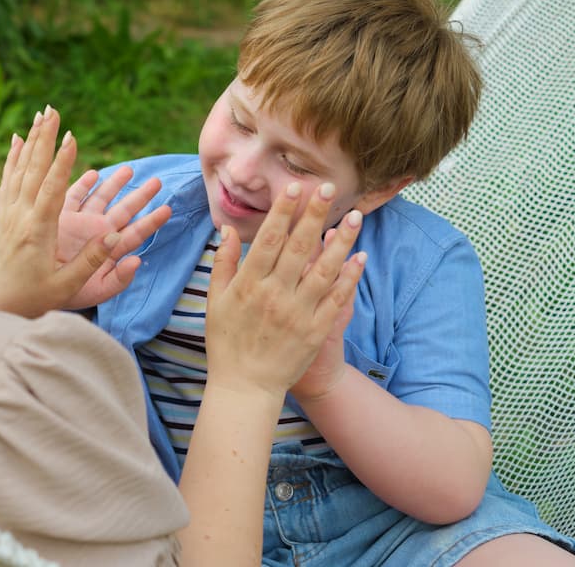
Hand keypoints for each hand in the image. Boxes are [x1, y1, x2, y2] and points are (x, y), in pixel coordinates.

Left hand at [0, 106, 119, 316]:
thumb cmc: (31, 297)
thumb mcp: (65, 286)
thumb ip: (91, 261)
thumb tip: (115, 236)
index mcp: (37, 231)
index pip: (51, 190)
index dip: (61, 162)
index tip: (70, 136)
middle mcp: (20, 216)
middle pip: (33, 170)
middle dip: (44, 138)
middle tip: (53, 111)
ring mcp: (9, 213)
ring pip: (20, 169)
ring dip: (31, 140)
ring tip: (40, 115)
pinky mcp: (3, 215)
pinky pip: (8, 179)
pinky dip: (13, 156)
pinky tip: (16, 139)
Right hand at [54, 166, 172, 309]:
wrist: (35, 289)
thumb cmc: (68, 295)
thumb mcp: (97, 292)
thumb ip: (119, 280)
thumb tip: (138, 261)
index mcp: (110, 251)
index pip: (135, 233)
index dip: (152, 221)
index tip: (168, 209)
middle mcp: (98, 233)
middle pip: (124, 210)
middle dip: (140, 196)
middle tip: (158, 181)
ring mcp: (80, 223)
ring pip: (102, 198)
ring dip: (115, 184)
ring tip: (130, 170)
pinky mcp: (61, 217)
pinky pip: (74, 196)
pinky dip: (84, 185)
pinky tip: (94, 174)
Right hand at [205, 182, 365, 399]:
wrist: (245, 387)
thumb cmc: (226, 342)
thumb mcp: (215, 301)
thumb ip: (223, 263)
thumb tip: (226, 230)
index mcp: (248, 284)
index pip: (269, 239)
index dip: (283, 211)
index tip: (294, 187)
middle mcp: (274, 295)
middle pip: (299, 247)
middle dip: (313, 214)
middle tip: (327, 187)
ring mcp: (298, 313)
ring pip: (324, 269)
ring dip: (341, 241)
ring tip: (354, 216)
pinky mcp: (315, 330)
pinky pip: (336, 299)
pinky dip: (349, 277)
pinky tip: (360, 257)